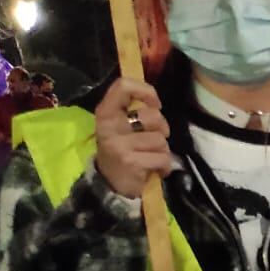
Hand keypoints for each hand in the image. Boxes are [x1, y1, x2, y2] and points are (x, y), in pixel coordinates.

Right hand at [93, 79, 177, 198]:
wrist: (110, 184)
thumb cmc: (122, 149)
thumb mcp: (121, 126)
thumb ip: (134, 111)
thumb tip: (154, 100)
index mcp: (106, 112)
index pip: (123, 86)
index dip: (146, 91)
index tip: (155, 104)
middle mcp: (109, 126)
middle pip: (153, 116)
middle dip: (161, 129)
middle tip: (152, 140)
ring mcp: (119, 144)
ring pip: (161, 140)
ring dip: (162, 151)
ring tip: (148, 156)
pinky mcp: (131, 162)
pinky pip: (163, 158)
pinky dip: (163, 166)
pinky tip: (152, 169)